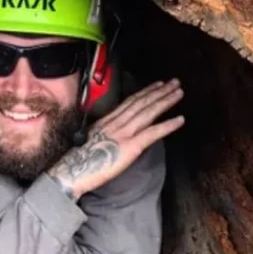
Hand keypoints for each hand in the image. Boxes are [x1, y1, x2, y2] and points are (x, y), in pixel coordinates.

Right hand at [50, 79, 183, 200]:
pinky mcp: (131, 146)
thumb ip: (106, 133)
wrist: (72, 171)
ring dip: (166, 101)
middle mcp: (117, 122)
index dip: (146, 92)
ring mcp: (124, 133)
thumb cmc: (79, 160)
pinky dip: (168, 125)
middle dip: (160, 91)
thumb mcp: (91, 139)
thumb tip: (116, 134)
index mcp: (107, 120)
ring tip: (179, 92)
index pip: (130, 102)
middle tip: (175, 82)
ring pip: (149, 112)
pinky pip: (153, 133)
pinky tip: (180, 119)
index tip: (157, 84)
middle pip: (142, 102)